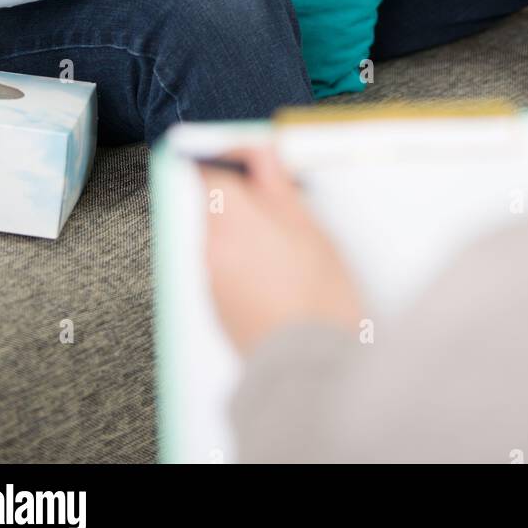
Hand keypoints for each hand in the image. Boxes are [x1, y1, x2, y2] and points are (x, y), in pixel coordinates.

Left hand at [199, 146, 363, 355]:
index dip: (230, 155)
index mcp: (231, 224)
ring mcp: (211, 283)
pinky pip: (224, 267)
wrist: (309, 373)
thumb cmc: (318, 303)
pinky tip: (280, 275)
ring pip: (221, 235)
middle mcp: (211, 251)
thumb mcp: (310, 231)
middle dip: (244, 194)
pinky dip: (245, 259)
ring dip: (246, 227)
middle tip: (285, 201)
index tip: (254, 154)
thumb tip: (260, 154)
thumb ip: (278, 187)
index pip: (209, 169)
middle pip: (215, 203)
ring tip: (289, 245)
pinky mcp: (217, 309)